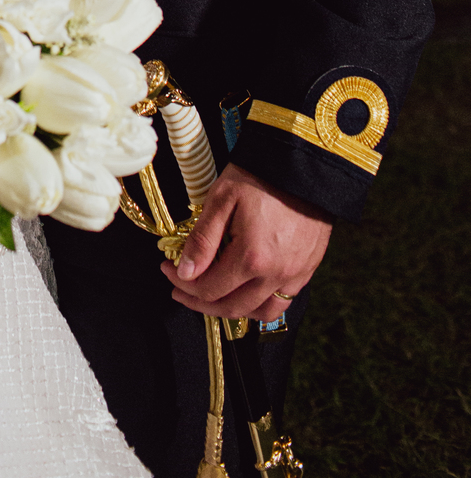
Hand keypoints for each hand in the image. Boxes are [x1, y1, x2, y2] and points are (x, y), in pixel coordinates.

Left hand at [159, 162, 332, 321]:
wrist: (302, 165)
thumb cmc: (259, 176)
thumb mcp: (221, 200)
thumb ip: (202, 240)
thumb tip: (185, 273)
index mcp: (252, 257)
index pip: (209, 288)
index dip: (183, 284)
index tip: (168, 271)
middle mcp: (276, 274)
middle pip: (232, 308)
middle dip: (200, 302)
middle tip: (181, 289)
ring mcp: (295, 275)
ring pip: (259, 312)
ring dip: (231, 309)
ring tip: (211, 296)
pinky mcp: (308, 270)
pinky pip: (282, 302)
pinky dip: (259, 304)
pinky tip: (244, 292)